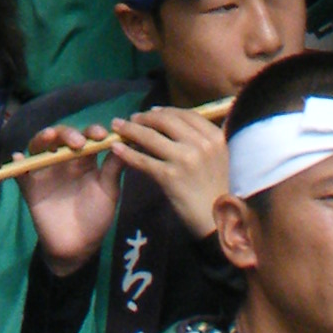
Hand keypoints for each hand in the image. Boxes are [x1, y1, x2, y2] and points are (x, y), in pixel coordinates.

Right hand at [19, 127, 123, 271]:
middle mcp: (62, 160)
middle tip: (78, 142)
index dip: (91, 131)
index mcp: (83, 160)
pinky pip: (20, 172)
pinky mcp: (30, 185)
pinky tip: (18, 158)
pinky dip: (17, 164)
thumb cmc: (96, 217)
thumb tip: (125, 142)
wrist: (78, 246)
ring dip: (42, 138)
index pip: (85, 137)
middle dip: (68, 134)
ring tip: (49, 137)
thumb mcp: (108, 192)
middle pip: (60, 137)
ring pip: (39, 147)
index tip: (100, 134)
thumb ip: (113, 169)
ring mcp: (45, 171)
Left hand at [106, 105, 231, 234]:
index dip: (165, 110)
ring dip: (130, 130)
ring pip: (150, 137)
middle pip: (166, 121)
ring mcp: (186, 160)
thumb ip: (198, 138)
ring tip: (117, 127)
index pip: (185, 114)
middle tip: (131, 118)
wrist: (216, 221)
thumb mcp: (216, 157)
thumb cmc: (214, 189)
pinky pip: (143, 160)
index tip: (151, 111)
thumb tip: (167, 118)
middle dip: (145, 117)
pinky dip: (127, 153)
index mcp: (215, 137)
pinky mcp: (170, 176)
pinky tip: (116, 149)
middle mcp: (202, 145)